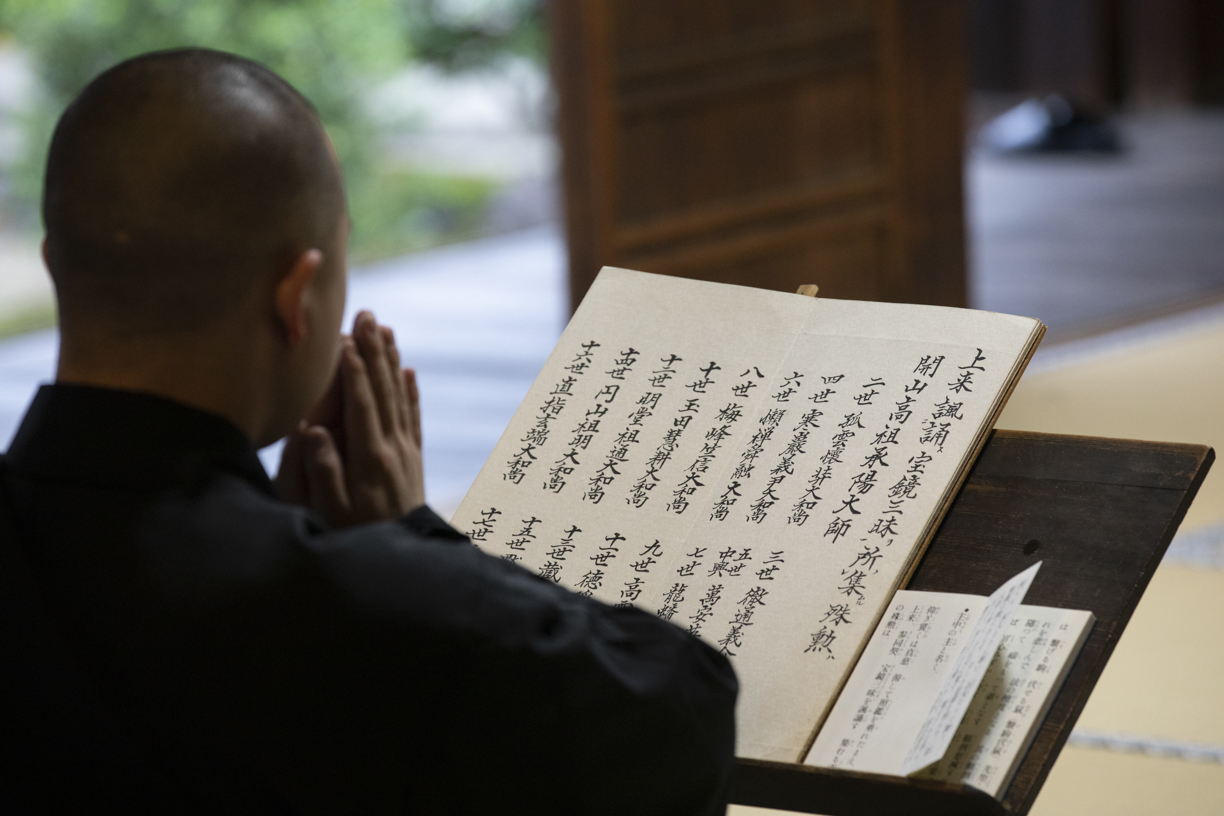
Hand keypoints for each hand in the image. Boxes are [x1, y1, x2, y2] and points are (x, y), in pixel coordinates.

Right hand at [276, 311, 424, 526]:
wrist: (399, 557)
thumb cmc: (355, 537)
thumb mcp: (331, 512)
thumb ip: (322, 471)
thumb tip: (311, 430)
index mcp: (370, 458)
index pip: (362, 406)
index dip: (354, 372)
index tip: (347, 340)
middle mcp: (393, 449)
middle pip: (384, 391)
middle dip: (374, 351)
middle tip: (368, 315)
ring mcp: (406, 452)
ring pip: (400, 397)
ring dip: (391, 361)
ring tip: (385, 329)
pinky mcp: (413, 459)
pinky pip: (412, 416)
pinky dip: (410, 391)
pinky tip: (408, 369)